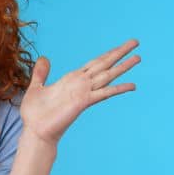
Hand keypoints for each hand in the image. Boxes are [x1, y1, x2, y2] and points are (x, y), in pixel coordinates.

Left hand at [20, 38, 140, 143]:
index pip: (94, 63)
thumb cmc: (35, 114)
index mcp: (71, 79)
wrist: (35, 131)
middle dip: (119, 53)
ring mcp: (84, 93)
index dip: (107, 54)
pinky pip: (104, 93)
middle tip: (135, 42)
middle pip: (104, 65)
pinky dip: (117, 89)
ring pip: (107, 76)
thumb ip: (41, 73)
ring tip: (138, 57)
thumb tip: (44, 58)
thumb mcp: (36, 87)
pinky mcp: (83, 102)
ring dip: (123, 66)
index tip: (119, 47)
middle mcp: (81, 84)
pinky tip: (132, 85)